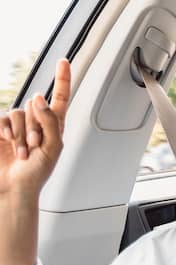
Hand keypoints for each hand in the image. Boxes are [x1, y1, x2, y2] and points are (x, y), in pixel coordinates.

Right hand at [0, 59, 70, 199]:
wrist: (15, 186)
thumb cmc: (38, 172)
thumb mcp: (53, 148)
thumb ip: (50, 121)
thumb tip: (39, 97)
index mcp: (54, 125)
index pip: (60, 98)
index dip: (62, 78)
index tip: (63, 60)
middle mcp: (35, 122)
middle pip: (34, 107)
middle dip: (35, 128)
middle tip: (36, 147)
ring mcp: (16, 125)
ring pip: (18, 113)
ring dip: (21, 134)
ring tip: (24, 152)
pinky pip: (2, 118)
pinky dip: (6, 130)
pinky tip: (9, 143)